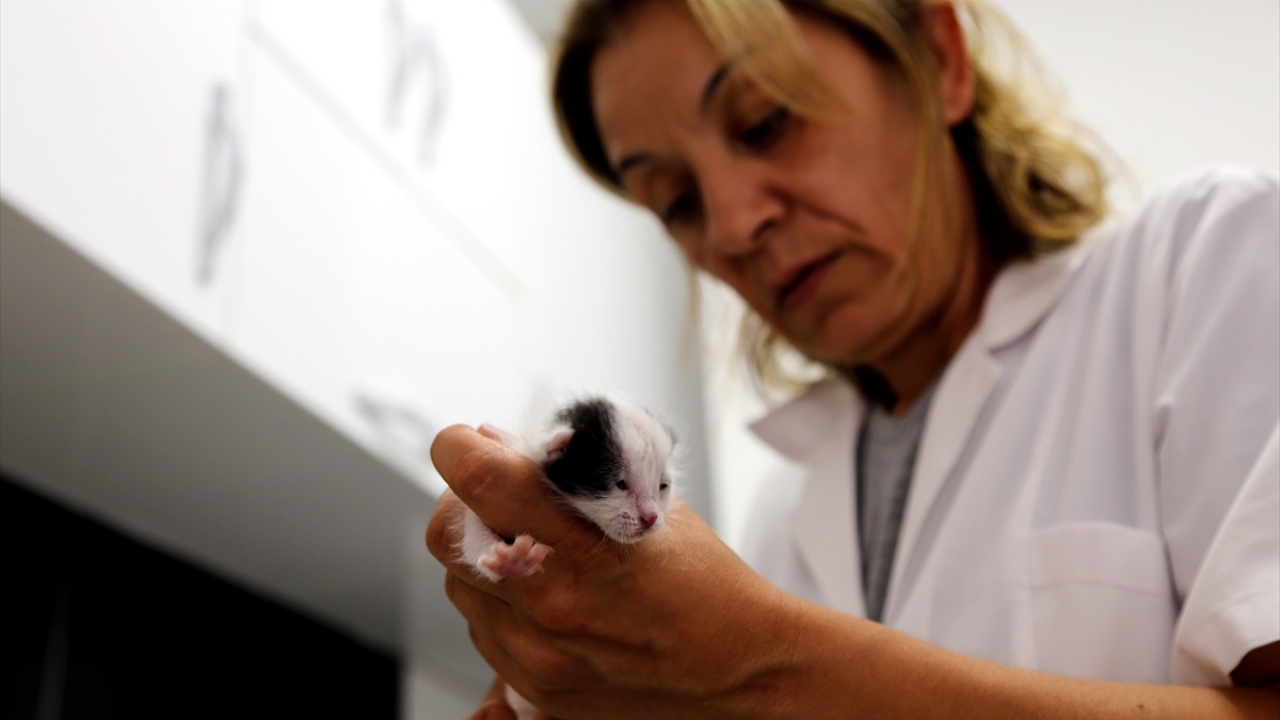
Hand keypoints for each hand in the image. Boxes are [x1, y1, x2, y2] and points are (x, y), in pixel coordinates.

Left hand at [426, 424, 797, 719]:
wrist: (744, 669)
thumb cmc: (705, 581)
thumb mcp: (649, 503)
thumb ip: (570, 474)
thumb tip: (496, 446)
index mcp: (586, 544)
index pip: (477, 479)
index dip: (458, 449)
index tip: (468, 445)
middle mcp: (553, 603)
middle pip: (445, 532)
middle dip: (463, 501)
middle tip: (500, 496)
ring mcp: (539, 653)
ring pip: (458, 584)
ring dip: (480, 555)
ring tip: (534, 551)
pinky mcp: (536, 689)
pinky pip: (481, 631)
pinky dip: (499, 605)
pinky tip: (545, 595)